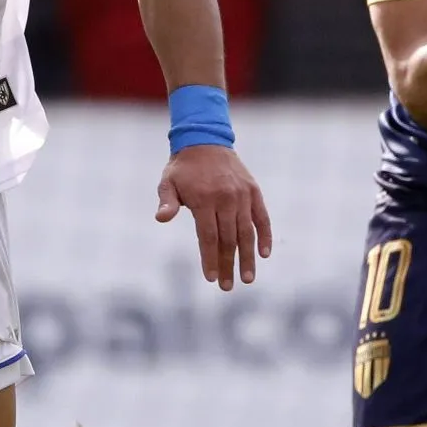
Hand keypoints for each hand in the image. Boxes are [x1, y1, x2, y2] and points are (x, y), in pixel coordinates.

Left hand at [155, 144, 273, 289]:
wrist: (205, 140)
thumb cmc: (182, 167)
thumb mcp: (167, 182)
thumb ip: (167, 202)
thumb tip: (161, 219)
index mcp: (204, 199)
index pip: (208, 236)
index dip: (210, 259)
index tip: (211, 278)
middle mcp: (226, 198)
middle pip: (228, 239)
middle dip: (228, 264)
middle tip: (228, 287)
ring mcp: (242, 195)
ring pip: (246, 232)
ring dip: (248, 257)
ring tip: (248, 278)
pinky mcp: (253, 191)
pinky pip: (262, 217)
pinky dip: (265, 236)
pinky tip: (264, 254)